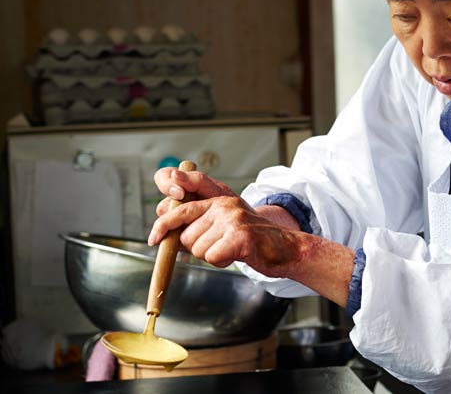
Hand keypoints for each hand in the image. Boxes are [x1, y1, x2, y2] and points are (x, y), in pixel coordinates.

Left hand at [149, 167, 355, 306]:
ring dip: (212, 256)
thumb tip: (167, 234)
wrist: (286, 248)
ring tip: (231, 250)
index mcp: (218, 199)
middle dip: (198, 249)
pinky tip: (237, 255)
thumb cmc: (254, 240)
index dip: (163, 224)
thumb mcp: (225, 225)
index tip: (154, 238)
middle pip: (186, 236)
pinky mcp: (240, 235)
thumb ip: (199, 224)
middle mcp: (224, 204)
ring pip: (198, 249)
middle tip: (220, 247)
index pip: (179, 208)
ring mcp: (232, 218)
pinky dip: (222, 262)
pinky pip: (213, 257)